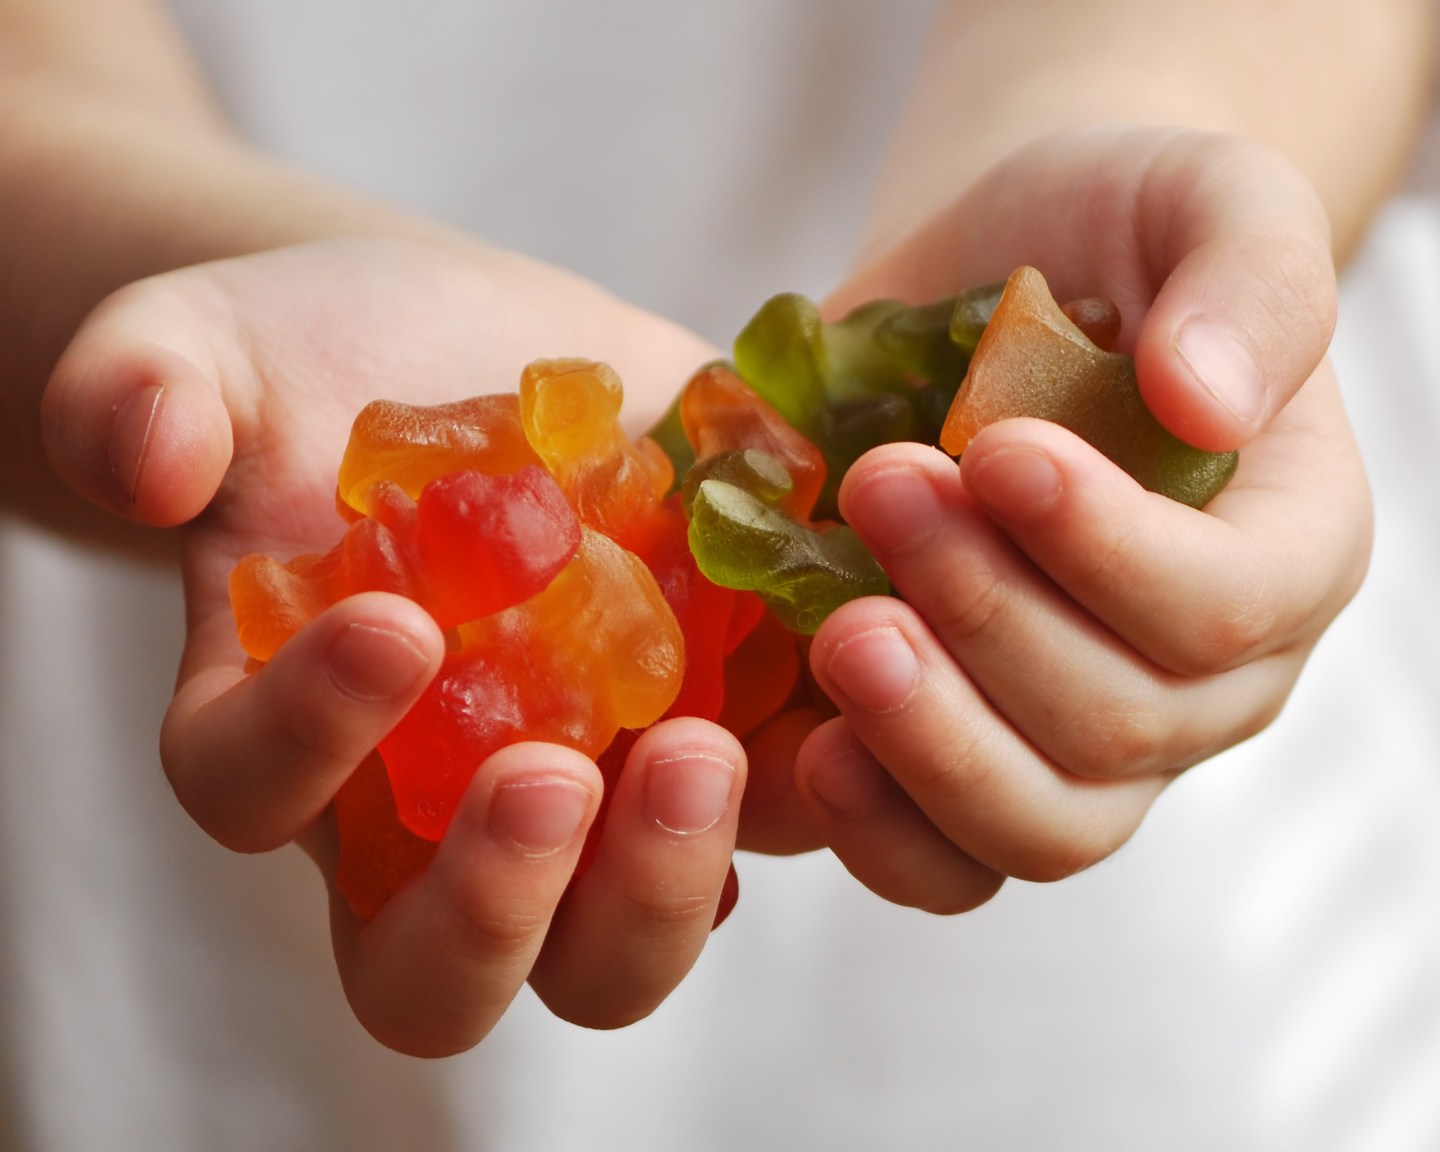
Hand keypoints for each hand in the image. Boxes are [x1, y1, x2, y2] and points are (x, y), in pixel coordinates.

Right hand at [42, 235, 745, 1053]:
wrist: (486, 348)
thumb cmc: (326, 357)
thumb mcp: (219, 342)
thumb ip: (147, 386)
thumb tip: (140, 458)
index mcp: (283, 731)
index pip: (251, 790)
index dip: (304, 739)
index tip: (394, 626)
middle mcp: (427, 810)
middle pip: (440, 969)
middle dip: (491, 905)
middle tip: (554, 776)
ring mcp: (585, 794)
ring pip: (613, 945)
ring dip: (660, 887)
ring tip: (704, 750)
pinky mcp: (709, 736)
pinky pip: (764, 819)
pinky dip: (799, 788)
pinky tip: (829, 683)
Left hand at [778, 127, 1370, 910]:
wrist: (990, 282)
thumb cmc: (1107, 236)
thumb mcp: (1202, 200)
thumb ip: (1248, 279)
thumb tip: (1209, 401)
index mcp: (1283, 553)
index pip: (1229, 609)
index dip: (1109, 552)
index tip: (997, 450)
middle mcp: (1197, 676)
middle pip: (1120, 732)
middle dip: (987, 621)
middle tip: (880, 495)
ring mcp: (1078, 736)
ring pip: (1038, 825)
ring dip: (928, 741)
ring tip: (839, 632)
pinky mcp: (962, 755)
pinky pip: (940, 859)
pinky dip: (873, 823)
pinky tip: (806, 743)